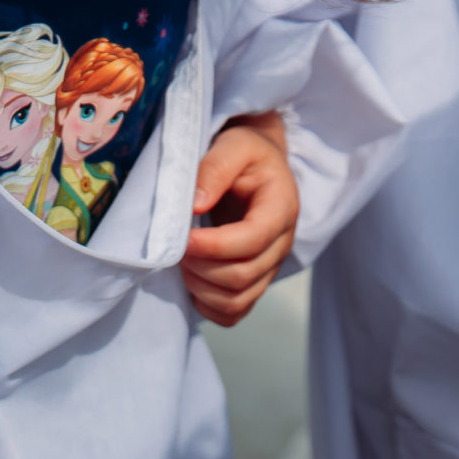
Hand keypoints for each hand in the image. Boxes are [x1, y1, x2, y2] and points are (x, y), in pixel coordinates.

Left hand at [182, 112, 297, 326]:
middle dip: (202, 267)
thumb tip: (195, 205)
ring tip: (183, 263)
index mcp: (281, 208)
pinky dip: (209, 307)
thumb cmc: (247, 154)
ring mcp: (269, 267)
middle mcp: (281, 243)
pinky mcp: (255, 283)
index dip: (214, 246)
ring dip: (202, 289)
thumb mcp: (234, 144)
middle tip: (177, 248)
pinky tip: (193, 283)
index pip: (252, 240)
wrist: (258, 168)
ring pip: (238, 300)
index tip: (183, 238)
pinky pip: (234, 313)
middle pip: (243, 275)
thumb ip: (215, 169)